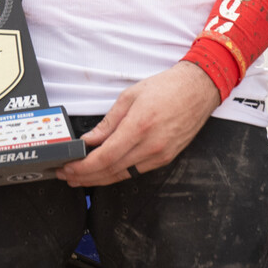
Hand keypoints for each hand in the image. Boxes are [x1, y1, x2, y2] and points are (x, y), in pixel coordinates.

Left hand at [59, 62, 218, 185]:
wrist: (199, 89)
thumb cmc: (168, 88)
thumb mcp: (130, 96)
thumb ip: (107, 122)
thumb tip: (89, 139)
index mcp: (138, 126)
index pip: (104, 157)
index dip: (83, 167)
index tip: (68, 168)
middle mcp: (150, 145)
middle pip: (111, 171)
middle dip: (85, 176)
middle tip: (67, 176)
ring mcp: (160, 155)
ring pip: (123, 176)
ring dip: (99, 179)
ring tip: (81, 178)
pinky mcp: (166, 158)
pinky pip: (137, 172)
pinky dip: (117, 175)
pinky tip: (105, 173)